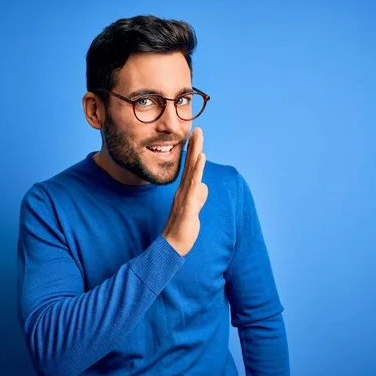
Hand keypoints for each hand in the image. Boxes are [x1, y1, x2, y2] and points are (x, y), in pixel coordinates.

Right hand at [162, 127, 208, 255]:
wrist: (172, 246)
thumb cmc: (182, 230)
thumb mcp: (193, 210)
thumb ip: (198, 198)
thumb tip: (203, 187)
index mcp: (184, 191)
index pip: (190, 169)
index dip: (193, 153)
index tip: (196, 138)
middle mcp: (182, 190)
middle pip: (190, 165)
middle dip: (194, 146)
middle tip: (198, 129)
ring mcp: (184, 196)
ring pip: (191, 171)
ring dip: (195, 153)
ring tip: (198, 137)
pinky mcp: (187, 205)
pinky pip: (193, 185)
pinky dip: (197, 170)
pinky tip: (201, 158)